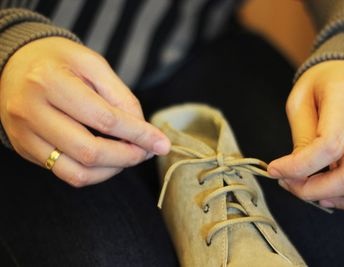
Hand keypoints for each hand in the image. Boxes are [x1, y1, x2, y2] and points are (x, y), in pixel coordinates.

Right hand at [0, 37, 169, 186]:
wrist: (16, 64)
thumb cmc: (60, 61)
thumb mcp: (94, 65)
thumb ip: (121, 96)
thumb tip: (142, 129)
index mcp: (50, 82)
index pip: (104, 119)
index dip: (139, 134)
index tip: (161, 143)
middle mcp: (31, 111)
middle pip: (90, 151)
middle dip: (128, 156)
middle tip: (147, 151)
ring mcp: (24, 134)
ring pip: (77, 172)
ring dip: (113, 170)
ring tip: (130, 155)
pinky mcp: (26, 149)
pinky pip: (66, 174)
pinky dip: (95, 173)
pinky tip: (109, 160)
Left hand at [267, 60, 343, 209]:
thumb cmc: (324, 81)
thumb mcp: (300, 99)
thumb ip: (302, 135)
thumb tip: (297, 172)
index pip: (329, 145)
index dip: (298, 167)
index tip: (275, 170)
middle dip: (315, 189)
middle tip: (291, 185)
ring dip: (338, 197)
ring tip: (311, 190)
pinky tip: (332, 192)